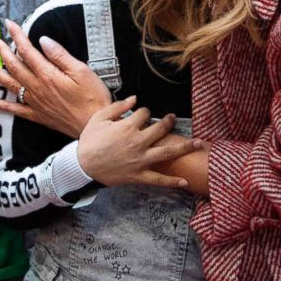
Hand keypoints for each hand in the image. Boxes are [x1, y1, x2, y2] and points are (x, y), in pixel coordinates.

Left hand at [0, 19, 111, 137]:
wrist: (95, 127)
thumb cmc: (93, 98)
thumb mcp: (82, 71)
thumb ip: (60, 55)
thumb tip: (42, 40)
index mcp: (47, 75)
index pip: (27, 51)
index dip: (16, 36)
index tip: (8, 24)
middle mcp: (37, 88)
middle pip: (13, 66)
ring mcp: (35, 103)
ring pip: (9, 86)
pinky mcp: (37, 116)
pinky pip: (14, 110)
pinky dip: (0, 106)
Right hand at [77, 97, 201, 188]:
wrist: (82, 165)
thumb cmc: (89, 141)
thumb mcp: (100, 118)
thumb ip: (118, 106)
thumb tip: (135, 98)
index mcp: (128, 126)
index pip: (145, 114)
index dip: (145, 112)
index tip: (142, 114)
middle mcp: (138, 142)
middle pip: (161, 128)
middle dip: (169, 121)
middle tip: (174, 118)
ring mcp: (140, 160)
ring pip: (167, 152)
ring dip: (184, 147)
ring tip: (198, 143)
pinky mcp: (139, 175)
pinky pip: (159, 179)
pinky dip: (172, 181)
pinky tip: (186, 182)